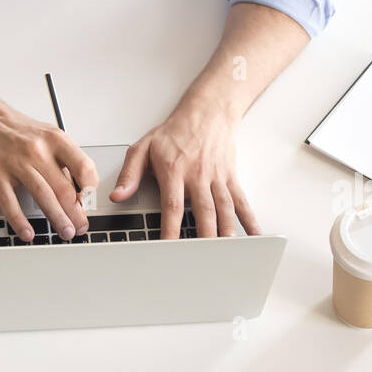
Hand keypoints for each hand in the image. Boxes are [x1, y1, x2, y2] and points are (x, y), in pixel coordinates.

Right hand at [0, 103, 98, 242]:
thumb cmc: (18, 130)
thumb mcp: (49, 135)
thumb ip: (65, 160)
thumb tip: (80, 190)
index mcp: (56, 139)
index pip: (84, 167)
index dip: (89, 189)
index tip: (88, 202)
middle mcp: (38, 151)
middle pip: (64, 188)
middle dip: (76, 213)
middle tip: (80, 227)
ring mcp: (17, 164)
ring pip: (43, 197)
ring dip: (57, 218)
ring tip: (65, 232)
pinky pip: (10, 203)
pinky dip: (20, 221)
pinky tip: (28, 233)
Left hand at [110, 97, 259, 239]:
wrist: (206, 113)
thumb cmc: (174, 132)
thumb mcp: (144, 147)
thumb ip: (130, 173)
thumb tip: (117, 195)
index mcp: (174, 171)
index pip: (173, 205)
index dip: (171, 228)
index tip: (169, 248)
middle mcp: (198, 175)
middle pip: (203, 211)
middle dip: (204, 237)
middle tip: (204, 259)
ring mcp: (217, 177)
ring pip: (224, 208)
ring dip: (227, 231)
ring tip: (228, 252)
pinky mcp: (230, 177)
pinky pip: (241, 200)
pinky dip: (249, 219)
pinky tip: (253, 235)